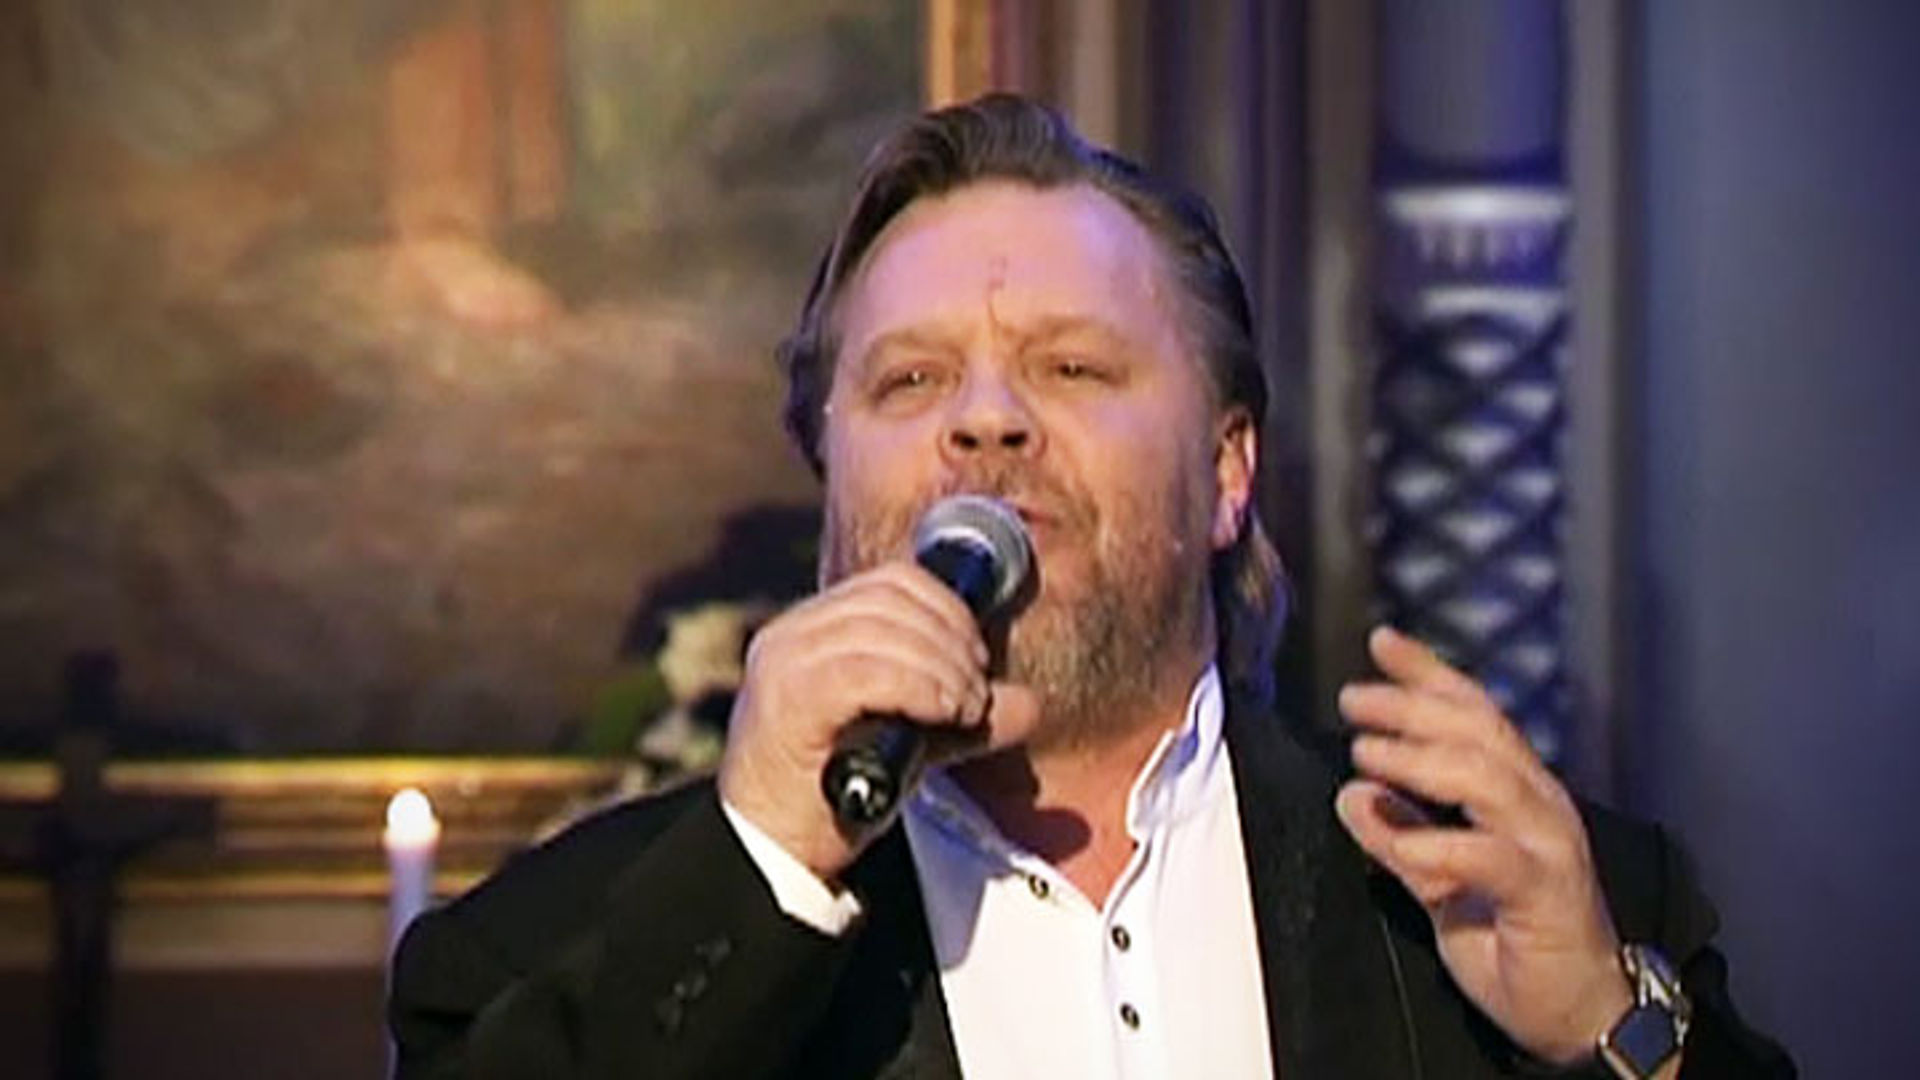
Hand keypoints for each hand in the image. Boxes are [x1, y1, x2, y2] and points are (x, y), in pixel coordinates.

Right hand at [718, 561, 1040, 881]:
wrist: (774, 855)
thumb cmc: (833, 796)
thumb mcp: (909, 742)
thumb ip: (962, 716)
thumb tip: (1028, 704)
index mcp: (812, 628)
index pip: (892, 582)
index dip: (949, 610)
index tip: (977, 659)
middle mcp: (791, 634)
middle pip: (891, 599)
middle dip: (952, 640)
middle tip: (974, 694)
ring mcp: (784, 663)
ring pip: (882, 630)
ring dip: (942, 667)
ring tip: (963, 710)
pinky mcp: (789, 701)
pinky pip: (865, 672)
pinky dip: (918, 686)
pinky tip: (942, 712)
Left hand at [1335, 626, 1631, 1064]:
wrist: (1581, 1014)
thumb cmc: (1516, 942)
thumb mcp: (1439, 883)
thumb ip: (1400, 836)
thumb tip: (1352, 794)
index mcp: (1517, 793)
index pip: (1475, 715)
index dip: (1428, 675)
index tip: (1380, 643)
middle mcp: (1539, 805)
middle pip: (1478, 731)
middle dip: (1412, 705)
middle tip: (1355, 699)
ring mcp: (1549, 845)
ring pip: (1487, 778)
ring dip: (1420, 760)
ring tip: (1365, 754)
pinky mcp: (1549, 892)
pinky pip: (1493, 855)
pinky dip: (1441, 843)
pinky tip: (1402, 842)